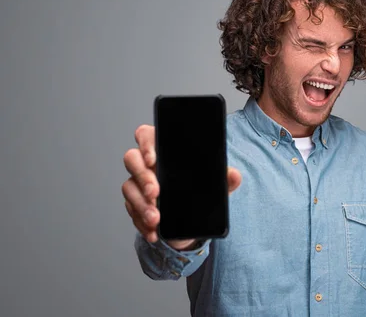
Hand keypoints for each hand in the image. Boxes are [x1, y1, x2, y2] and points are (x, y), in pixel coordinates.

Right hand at [122, 124, 241, 249]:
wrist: (193, 220)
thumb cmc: (200, 191)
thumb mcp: (215, 185)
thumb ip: (225, 178)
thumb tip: (234, 175)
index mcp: (164, 150)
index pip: (147, 135)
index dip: (146, 144)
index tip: (153, 159)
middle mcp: (147, 164)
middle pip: (132, 159)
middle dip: (143, 176)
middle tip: (156, 193)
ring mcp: (138, 184)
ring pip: (129, 188)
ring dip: (141, 204)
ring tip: (156, 219)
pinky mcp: (134, 205)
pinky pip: (131, 211)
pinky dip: (141, 223)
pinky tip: (153, 231)